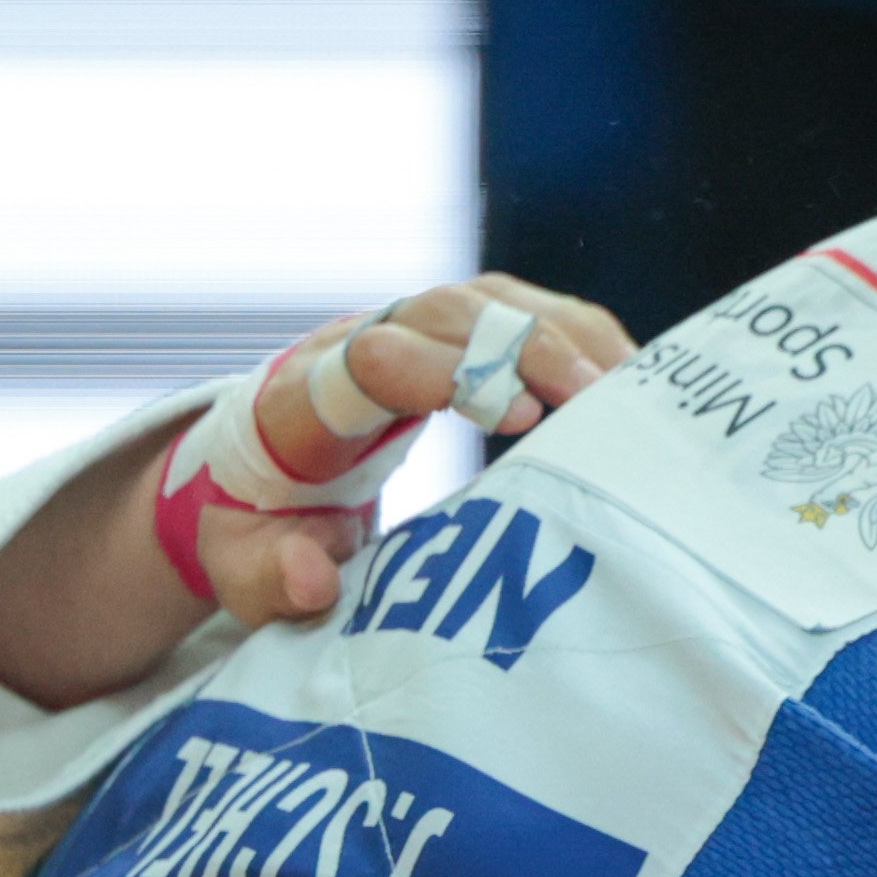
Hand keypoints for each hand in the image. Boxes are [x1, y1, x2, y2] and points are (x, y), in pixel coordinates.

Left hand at [193, 274, 642, 628]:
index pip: (367, 360)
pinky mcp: (456, 331)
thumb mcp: (247, 566)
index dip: (441, 374)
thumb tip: (314, 576)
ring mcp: (411, 327)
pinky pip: (523, 309)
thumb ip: (272, 576)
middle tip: (597, 395)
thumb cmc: (264, 520)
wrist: (263, 464)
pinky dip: (580, 336)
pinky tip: (629, 378)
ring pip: (493, 300)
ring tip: (630, 387)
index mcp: (303, 398)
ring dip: (566, 335)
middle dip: (527, 347)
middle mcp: (359, 340)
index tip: (515, 417)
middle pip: (446, 312)